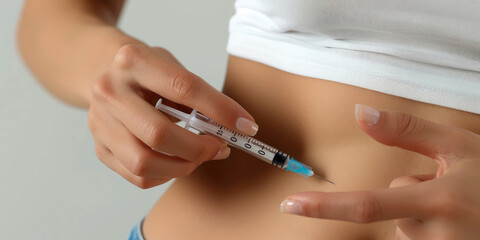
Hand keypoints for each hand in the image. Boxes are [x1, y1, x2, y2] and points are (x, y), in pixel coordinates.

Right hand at [87, 44, 257, 188]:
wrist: (102, 72)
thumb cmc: (146, 72)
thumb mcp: (170, 67)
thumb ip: (197, 95)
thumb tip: (233, 127)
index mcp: (132, 61)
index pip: (184, 88)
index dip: (220, 109)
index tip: (245, 125)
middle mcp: (109, 91)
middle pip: (159, 134)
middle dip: (199, 148)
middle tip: (220, 147)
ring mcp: (99, 122)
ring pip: (145, 162)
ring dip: (183, 166)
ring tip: (200, 156)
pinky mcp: (100, 148)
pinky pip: (138, 176)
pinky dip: (166, 175)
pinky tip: (178, 161)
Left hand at [281, 104, 479, 238]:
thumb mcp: (461, 146)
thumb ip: (408, 131)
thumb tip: (360, 113)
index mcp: (439, 201)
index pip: (367, 205)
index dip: (325, 207)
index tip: (291, 206)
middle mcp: (439, 235)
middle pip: (391, 213)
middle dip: (408, 197)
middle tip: (447, 191)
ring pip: (405, 229)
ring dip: (420, 216)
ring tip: (458, 209)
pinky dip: (429, 230)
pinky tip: (455, 224)